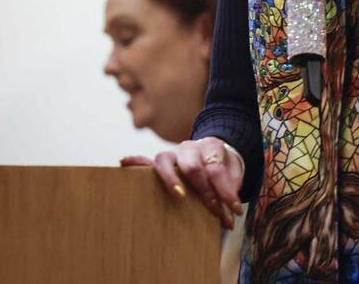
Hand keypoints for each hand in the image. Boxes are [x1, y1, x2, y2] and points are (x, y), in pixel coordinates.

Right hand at [120, 137, 244, 229]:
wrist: (214, 150)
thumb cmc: (222, 165)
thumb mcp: (233, 173)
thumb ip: (231, 188)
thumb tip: (230, 212)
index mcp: (211, 146)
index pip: (216, 169)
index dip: (226, 191)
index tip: (234, 210)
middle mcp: (189, 147)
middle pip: (193, 166)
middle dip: (204, 191)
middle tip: (214, 211)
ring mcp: (173, 154)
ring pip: (164, 160)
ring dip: (171, 179)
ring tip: (179, 195)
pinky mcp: (162, 162)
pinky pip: (145, 161)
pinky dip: (135, 162)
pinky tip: (124, 162)